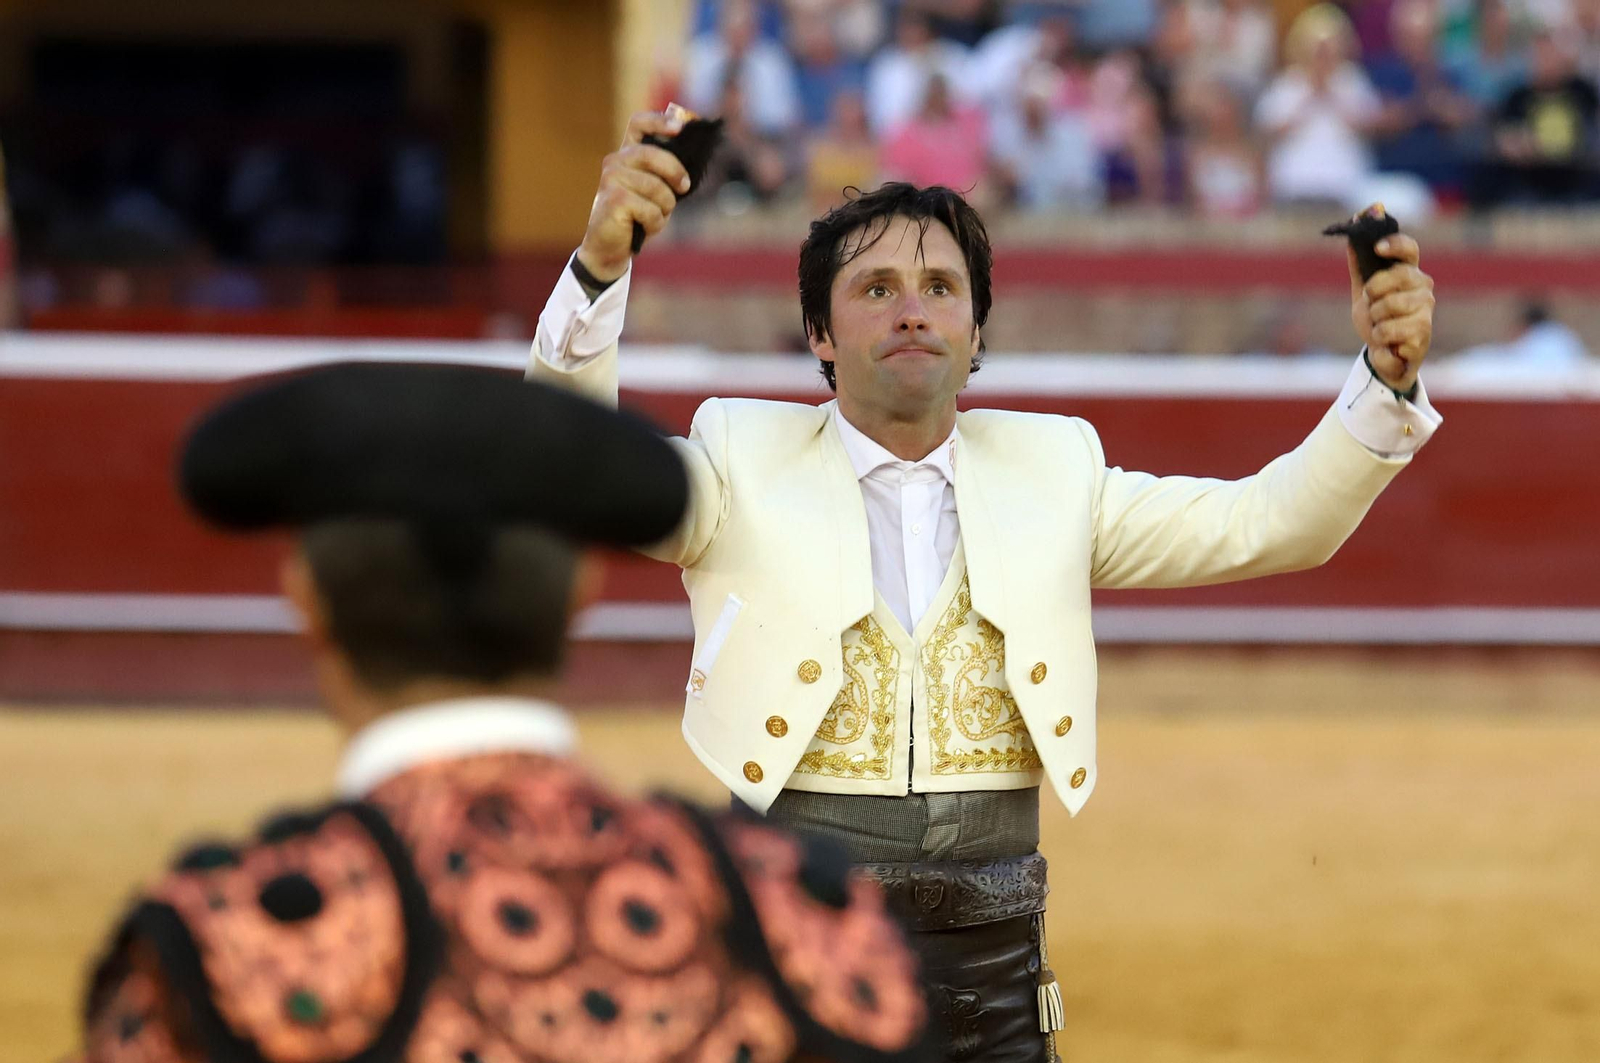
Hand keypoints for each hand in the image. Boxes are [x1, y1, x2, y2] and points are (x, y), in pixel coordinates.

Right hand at [575, 110, 693, 282]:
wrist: (610, 247)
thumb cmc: (637, 217)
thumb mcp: (657, 191)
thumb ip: (668, 174)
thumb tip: (694, 160)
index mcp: (627, 154)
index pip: (639, 123)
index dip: (660, 121)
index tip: (680, 128)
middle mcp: (615, 161)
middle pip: (653, 154)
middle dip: (675, 171)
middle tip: (685, 187)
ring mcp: (611, 179)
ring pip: (656, 187)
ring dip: (665, 206)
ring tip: (655, 215)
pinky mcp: (613, 199)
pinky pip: (650, 209)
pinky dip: (655, 223)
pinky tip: (644, 226)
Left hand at [1347, 224, 1433, 392]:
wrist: (1383, 354)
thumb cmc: (1377, 318)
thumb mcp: (1362, 290)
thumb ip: (1359, 263)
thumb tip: (1354, 229)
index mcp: (1408, 271)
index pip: (1409, 249)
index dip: (1395, 244)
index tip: (1377, 247)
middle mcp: (1423, 286)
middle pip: (1396, 275)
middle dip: (1374, 290)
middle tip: (1371, 303)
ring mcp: (1426, 308)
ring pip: (1388, 305)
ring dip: (1374, 319)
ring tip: (1380, 325)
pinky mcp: (1423, 331)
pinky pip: (1387, 330)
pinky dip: (1378, 338)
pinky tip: (1388, 342)